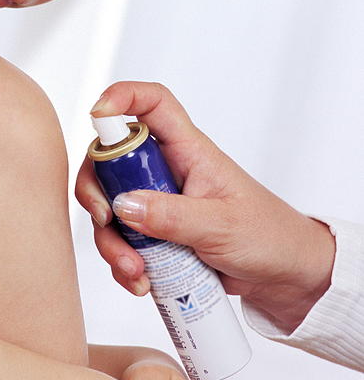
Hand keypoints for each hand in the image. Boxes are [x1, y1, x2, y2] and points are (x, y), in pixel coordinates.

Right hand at [76, 81, 335, 332]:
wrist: (283, 276)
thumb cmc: (267, 236)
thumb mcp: (221, 226)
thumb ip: (172, 216)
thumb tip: (123, 205)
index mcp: (188, 151)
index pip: (153, 104)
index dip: (122, 98)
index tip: (97, 116)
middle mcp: (166, 172)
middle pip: (111, 162)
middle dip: (97, 194)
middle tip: (106, 221)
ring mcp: (158, 204)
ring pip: (111, 209)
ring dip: (112, 242)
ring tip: (136, 272)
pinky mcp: (155, 236)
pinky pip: (122, 243)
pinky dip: (123, 264)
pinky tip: (142, 282)